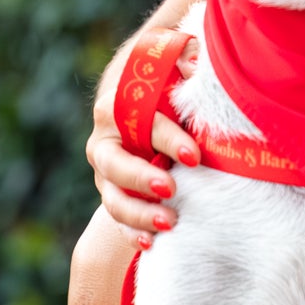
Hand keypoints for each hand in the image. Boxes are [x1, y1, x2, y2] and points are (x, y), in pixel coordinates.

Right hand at [87, 34, 200, 247]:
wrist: (141, 100)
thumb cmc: (165, 82)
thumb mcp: (175, 64)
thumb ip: (186, 60)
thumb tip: (198, 62)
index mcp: (117, 106)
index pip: (142, 123)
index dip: (168, 138)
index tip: (195, 154)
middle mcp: (106, 141)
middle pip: (116, 164)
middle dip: (142, 178)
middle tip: (171, 189)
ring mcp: (107, 173)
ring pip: (114, 196)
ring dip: (139, 213)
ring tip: (170, 222)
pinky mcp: (116, 193)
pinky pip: (119, 218)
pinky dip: (132, 231)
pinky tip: (150, 243)